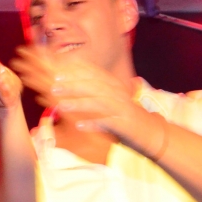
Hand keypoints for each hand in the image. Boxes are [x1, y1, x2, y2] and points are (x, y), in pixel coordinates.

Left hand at [11, 45, 164, 156]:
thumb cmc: (123, 116)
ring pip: (98, 103)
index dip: (71, 69)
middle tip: (52, 85)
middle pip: (91, 85)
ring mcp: (120, 108)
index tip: (55, 69)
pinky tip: (79, 126)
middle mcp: (116, 93)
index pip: (90, 72)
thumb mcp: (107, 98)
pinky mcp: (124, 123)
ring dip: (79, 103)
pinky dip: (93, 124)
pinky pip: (107, 122)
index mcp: (111, 84)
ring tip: (61, 106)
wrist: (149, 131)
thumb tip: (66, 82)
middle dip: (71, 84)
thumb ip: (90, 90)